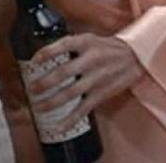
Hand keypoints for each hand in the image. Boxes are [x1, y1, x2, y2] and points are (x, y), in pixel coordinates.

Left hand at [28, 33, 143, 132]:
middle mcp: (91, 60)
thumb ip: (71, 45)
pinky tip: (58, 126)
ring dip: (52, 101)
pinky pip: (83, 109)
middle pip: (64, 72)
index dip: (47, 52)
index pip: (64, 45)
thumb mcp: (90, 39)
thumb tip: (44, 54)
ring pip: (71, 92)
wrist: (135, 58)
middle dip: (45, 82)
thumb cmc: (107, 48)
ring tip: (38, 107)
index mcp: (86, 43)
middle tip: (31, 89)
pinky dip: (69, 119)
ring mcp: (96, 78)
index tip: (33, 60)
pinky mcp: (101, 94)